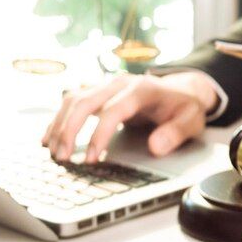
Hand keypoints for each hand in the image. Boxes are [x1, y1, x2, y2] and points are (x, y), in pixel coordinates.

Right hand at [42, 72, 218, 161]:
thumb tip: (155, 147)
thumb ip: (176, 132)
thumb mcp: (192, 120)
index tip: (92, 158)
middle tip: (64, 158)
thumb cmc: (186, 107)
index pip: (113, 110)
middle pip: (85, 101)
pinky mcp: (100, 92)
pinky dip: (59, 119)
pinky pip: (73, 102)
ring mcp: (107, 85)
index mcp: (142, 89)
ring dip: (60, 125)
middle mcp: (120, 83)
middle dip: (70, 130)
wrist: (183, 90)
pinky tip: (49, 137)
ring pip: (73, 99)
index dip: (100, 134)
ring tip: (54, 152)